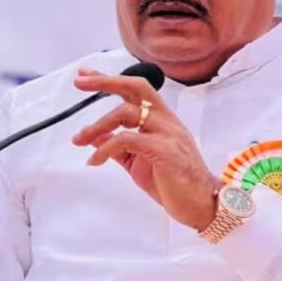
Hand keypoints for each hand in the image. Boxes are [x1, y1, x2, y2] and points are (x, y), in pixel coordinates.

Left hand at [71, 68, 221, 230]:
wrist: (202, 204)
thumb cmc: (174, 183)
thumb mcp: (139, 161)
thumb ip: (119, 146)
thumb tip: (95, 138)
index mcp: (162, 119)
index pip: (136, 90)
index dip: (110, 80)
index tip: (87, 76)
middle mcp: (166, 120)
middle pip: (135, 88)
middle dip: (105, 82)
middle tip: (80, 82)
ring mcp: (167, 133)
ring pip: (126, 113)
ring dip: (96, 126)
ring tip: (80, 139)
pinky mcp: (164, 149)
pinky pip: (126, 139)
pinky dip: (105, 148)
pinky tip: (95, 160)